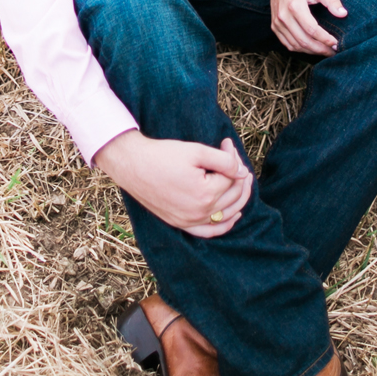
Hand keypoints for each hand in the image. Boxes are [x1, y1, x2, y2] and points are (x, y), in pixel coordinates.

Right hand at [93, 132, 252, 237]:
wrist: (133, 164)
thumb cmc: (163, 155)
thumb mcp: (196, 151)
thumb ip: (224, 161)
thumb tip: (243, 172)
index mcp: (205, 193)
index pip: (232, 177)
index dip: (233, 158)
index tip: (226, 143)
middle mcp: (199, 212)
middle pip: (233, 196)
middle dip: (239, 175)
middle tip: (235, 158)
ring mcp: (189, 221)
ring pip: (226, 215)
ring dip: (239, 199)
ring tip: (242, 181)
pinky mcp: (180, 224)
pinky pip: (208, 232)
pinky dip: (224, 225)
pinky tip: (233, 216)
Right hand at [266, 0, 345, 55]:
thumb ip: (332, 0)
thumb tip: (343, 14)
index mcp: (295, 6)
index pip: (312, 30)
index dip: (325, 39)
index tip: (336, 43)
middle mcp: (284, 16)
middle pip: (303, 41)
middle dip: (320, 49)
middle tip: (333, 51)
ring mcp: (277, 23)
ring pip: (295, 45)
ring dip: (311, 51)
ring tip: (324, 51)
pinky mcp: (274, 26)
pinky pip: (287, 44)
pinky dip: (300, 49)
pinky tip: (311, 48)